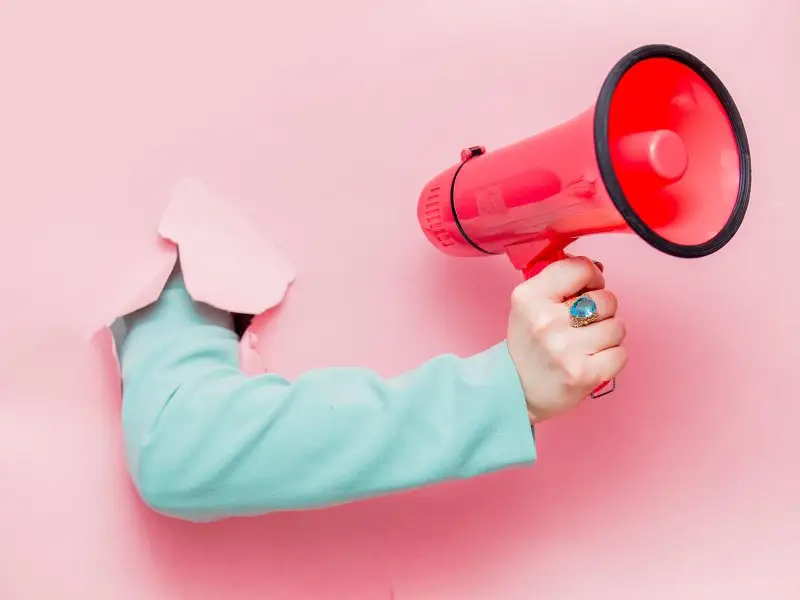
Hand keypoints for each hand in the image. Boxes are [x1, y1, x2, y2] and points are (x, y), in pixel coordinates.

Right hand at [506, 256, 627, 424]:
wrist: (516, 390)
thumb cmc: (529, 344)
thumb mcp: (528, 305)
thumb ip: (559, 282)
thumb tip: (597, 269)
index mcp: (529, 297)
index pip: (581, 268)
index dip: (591, 277)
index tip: (586, 290)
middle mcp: (545, 321)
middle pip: (606, 299)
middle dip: (601, 311)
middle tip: (582, 325)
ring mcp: (564, 349)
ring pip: (617, 327)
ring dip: (607, 336)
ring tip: (586, 345)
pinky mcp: (583, 374)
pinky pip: (620, 354)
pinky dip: (611, 358)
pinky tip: (591, 361)